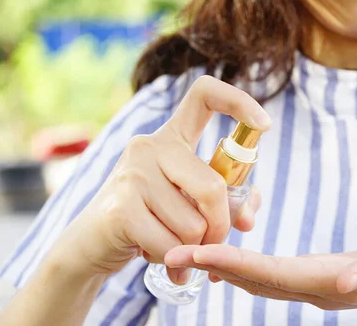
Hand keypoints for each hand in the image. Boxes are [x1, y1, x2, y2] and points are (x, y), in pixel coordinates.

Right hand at [48, 76, 270, 283]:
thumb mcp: (190, 205)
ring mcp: (132, 174)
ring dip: (190, 249)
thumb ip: (226, 204)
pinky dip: (171, 260)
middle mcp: (149, 145)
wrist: (91, 244)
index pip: (204, 94)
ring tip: (171, 247)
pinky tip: (155, 255)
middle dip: (219, 227)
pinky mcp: (121, 207)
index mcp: (171, 137)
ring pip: (194, 224)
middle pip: (213, 187)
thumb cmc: (150, 219)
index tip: (265, 124)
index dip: (239, 101)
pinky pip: (170, 244)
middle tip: (208, 244)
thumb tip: (248, 219)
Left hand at [165, 231, 356, 310]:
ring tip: (186, 253)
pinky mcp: (318, 276)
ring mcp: (315, 284)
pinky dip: (242, 266)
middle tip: (172, 253)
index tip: (200, 254)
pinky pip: (271, 273)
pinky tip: (222, 259)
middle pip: (256, 280)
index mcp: (333, 282)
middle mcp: (316, 287)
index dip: (236, 265)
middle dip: (215, 266)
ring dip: (222, 265)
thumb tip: (341, 283)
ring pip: (259, 278)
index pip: (275, 274)